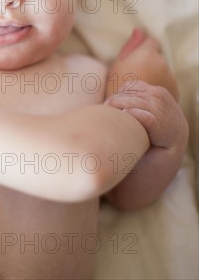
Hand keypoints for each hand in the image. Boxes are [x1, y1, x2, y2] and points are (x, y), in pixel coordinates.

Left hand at [103, 80, 187, 208]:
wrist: (127, 194)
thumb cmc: (120, 161)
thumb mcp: (122, 129)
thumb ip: (121, 109)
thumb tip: (104, 94)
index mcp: (163, 112)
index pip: (142, 87)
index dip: (121, 92)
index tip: (106, 107)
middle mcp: (175, 120)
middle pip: (148, 92)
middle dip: (122, 98)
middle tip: (106, 112)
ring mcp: (177, 132)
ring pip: (151, 102)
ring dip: (125, 106)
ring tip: (112, 119)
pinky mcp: (172, 145)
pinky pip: (154, 119)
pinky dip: (137, 117)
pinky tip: (126, 123)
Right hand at [106, 28, 177, 99]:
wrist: (127, 111)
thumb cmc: (116, 85)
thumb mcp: (117, 63)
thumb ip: (131, 45)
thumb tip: (139, 30)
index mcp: (148, 53)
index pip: (150, 42)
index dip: (142, 50)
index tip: (134, 60)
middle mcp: (162, 62)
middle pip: (156, 57)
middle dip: (149, 63)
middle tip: (133, 77)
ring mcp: (170, 77)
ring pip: (162, 71)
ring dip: (155, 75)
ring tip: (140, 88)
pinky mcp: (174, 90)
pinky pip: (166, 84)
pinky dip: (159, 86)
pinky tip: (147, 95)